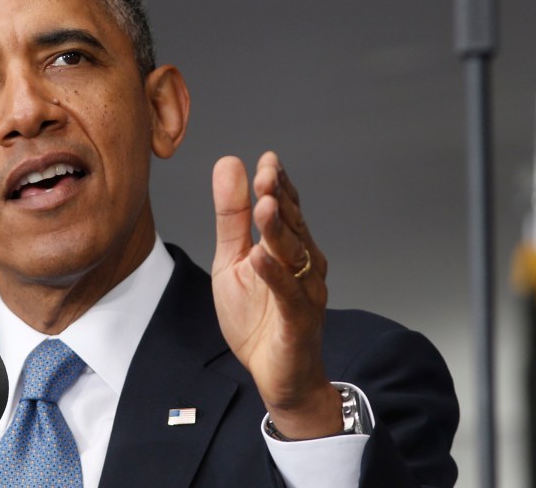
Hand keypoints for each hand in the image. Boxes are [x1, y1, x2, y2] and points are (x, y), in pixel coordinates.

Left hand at [211, 152, 340, 438]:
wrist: (277, 376)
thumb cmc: (257, 319)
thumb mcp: (232, 262)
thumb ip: (231, 218)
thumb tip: (230, 165)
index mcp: (288, 248)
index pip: (286, 209)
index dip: (277, 184)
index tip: (267, 160)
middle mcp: (303, 265)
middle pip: (293, 226)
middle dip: (279, 199)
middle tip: (265, 174)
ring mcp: (305, 292)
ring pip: (294, 256)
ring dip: (279, 230)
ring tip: (264, 206)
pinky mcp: (298, 321)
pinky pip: (287, 295)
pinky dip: (274, 275)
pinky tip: (260, 257)